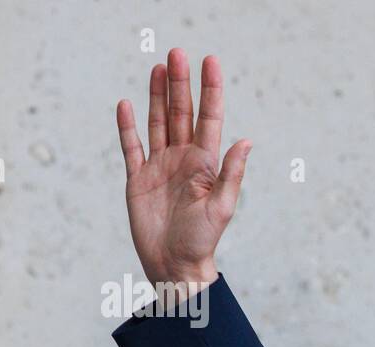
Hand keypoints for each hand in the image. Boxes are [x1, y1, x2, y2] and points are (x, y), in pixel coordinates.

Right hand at [115, 49, 250, 287]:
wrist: (174, 265)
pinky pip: (131, 146)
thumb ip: (231, 173)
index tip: (210, 62)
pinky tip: (127, 104)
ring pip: (158, 123)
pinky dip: (128, 126)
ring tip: (159, 67)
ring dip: (158, 96)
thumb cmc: (202, 241)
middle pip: (181, 113)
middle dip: (180, 84)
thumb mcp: (221, 207)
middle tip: (177, 53)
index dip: (210, 91)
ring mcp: (160, 166)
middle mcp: (183, 159)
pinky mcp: (138, 178)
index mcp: (205, 164)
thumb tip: (246, 141)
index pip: (209, 118)